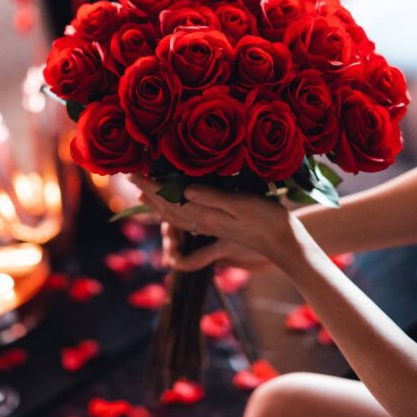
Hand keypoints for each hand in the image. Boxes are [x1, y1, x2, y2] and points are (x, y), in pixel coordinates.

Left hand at [130, 175, 301, 263]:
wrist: (284, 243)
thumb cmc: (266, 220)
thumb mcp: (241, 204)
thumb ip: (212, 197)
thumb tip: (184, 190)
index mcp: (206, 215)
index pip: (170, 199)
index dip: (150, 186)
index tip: (133, 174)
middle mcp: (204, 222)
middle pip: (168, 209)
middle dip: (149, 193)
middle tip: (132, 178)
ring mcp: (211, 227)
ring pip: (176, 217)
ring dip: (158, 205)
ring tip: (144, 196)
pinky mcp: (220, 229)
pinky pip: (189, 223)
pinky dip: (175, 217)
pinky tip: (175, 215)